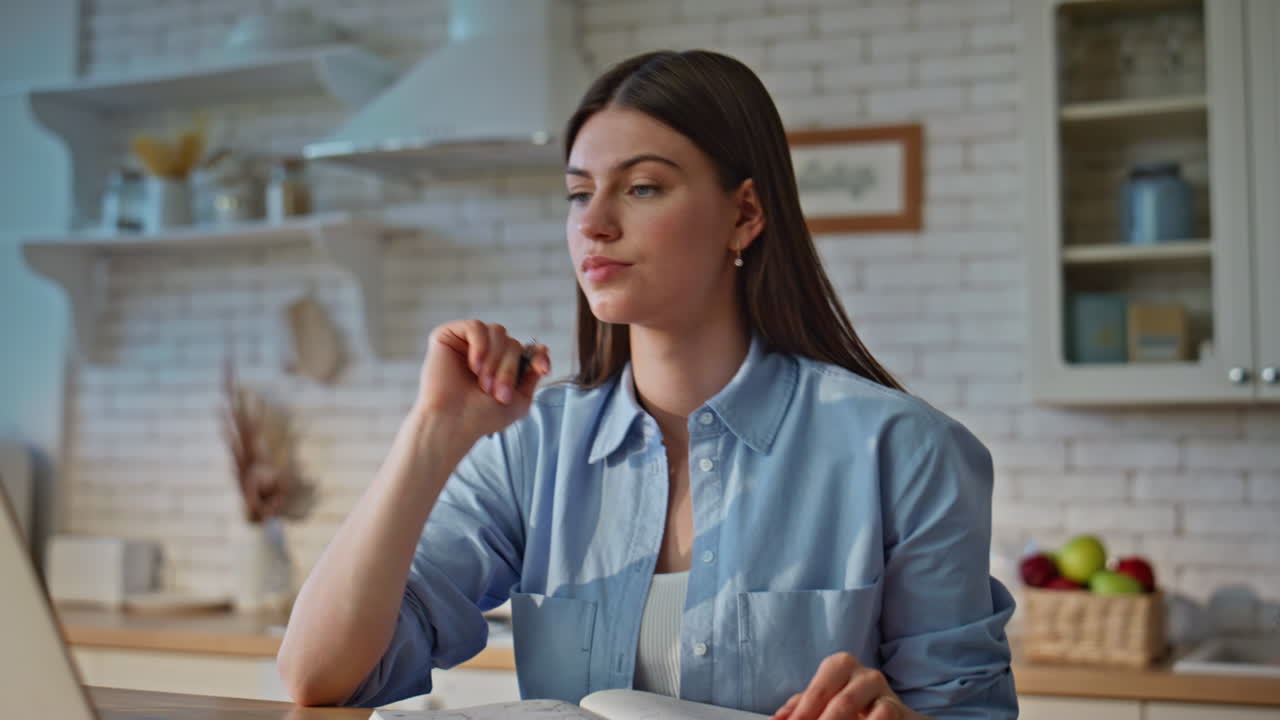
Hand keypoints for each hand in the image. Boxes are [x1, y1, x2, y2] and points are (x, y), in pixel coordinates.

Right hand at [412, 320, 550, 440]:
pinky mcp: (447, 337)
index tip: (543, 369)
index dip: (538, 355)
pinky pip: (475, 327)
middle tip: (497, 392)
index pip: (525, 349)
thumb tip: (542, 349)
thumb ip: (531, 377)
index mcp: (499, 367)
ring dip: (496, 359)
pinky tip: (474, 365)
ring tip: (484, 383)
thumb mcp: (519, 401)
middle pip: (512, 342)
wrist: (452, 424)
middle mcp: (484, 353)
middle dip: (509, 368)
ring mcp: (466, 344)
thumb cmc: (481, 417)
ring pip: (497, 332)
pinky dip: (480, 345)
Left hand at [770, 653, 917, 719]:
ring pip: (863, 709)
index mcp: (839, 666)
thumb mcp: (823, 703)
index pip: (816, 693)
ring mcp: (885, 692)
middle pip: (841, 703)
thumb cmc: (850, 706)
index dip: (802, 716)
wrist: (889, 714)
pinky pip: (884, 717)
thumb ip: (800, 709)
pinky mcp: (901, 710)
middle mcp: (864, 674)